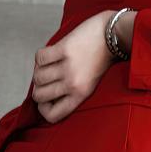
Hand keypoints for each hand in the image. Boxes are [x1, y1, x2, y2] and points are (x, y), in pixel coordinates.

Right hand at [31, 9, 118, 123]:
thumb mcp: (90, 83)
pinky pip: (39, 58)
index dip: (43, 108)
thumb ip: (71, 91)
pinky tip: (50, 53)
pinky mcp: (64, 49)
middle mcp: (73, 84)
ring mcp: (68, 66)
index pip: (52, 116)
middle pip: (39, 96)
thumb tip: (43, 94)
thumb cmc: (101, 58)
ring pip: (37, 77)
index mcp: (81, 95)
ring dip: (38, 71)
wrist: (113, 35)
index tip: (45, 99)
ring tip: (48, 65)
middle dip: (38, 88)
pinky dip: (41, 56)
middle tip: (45, 79)